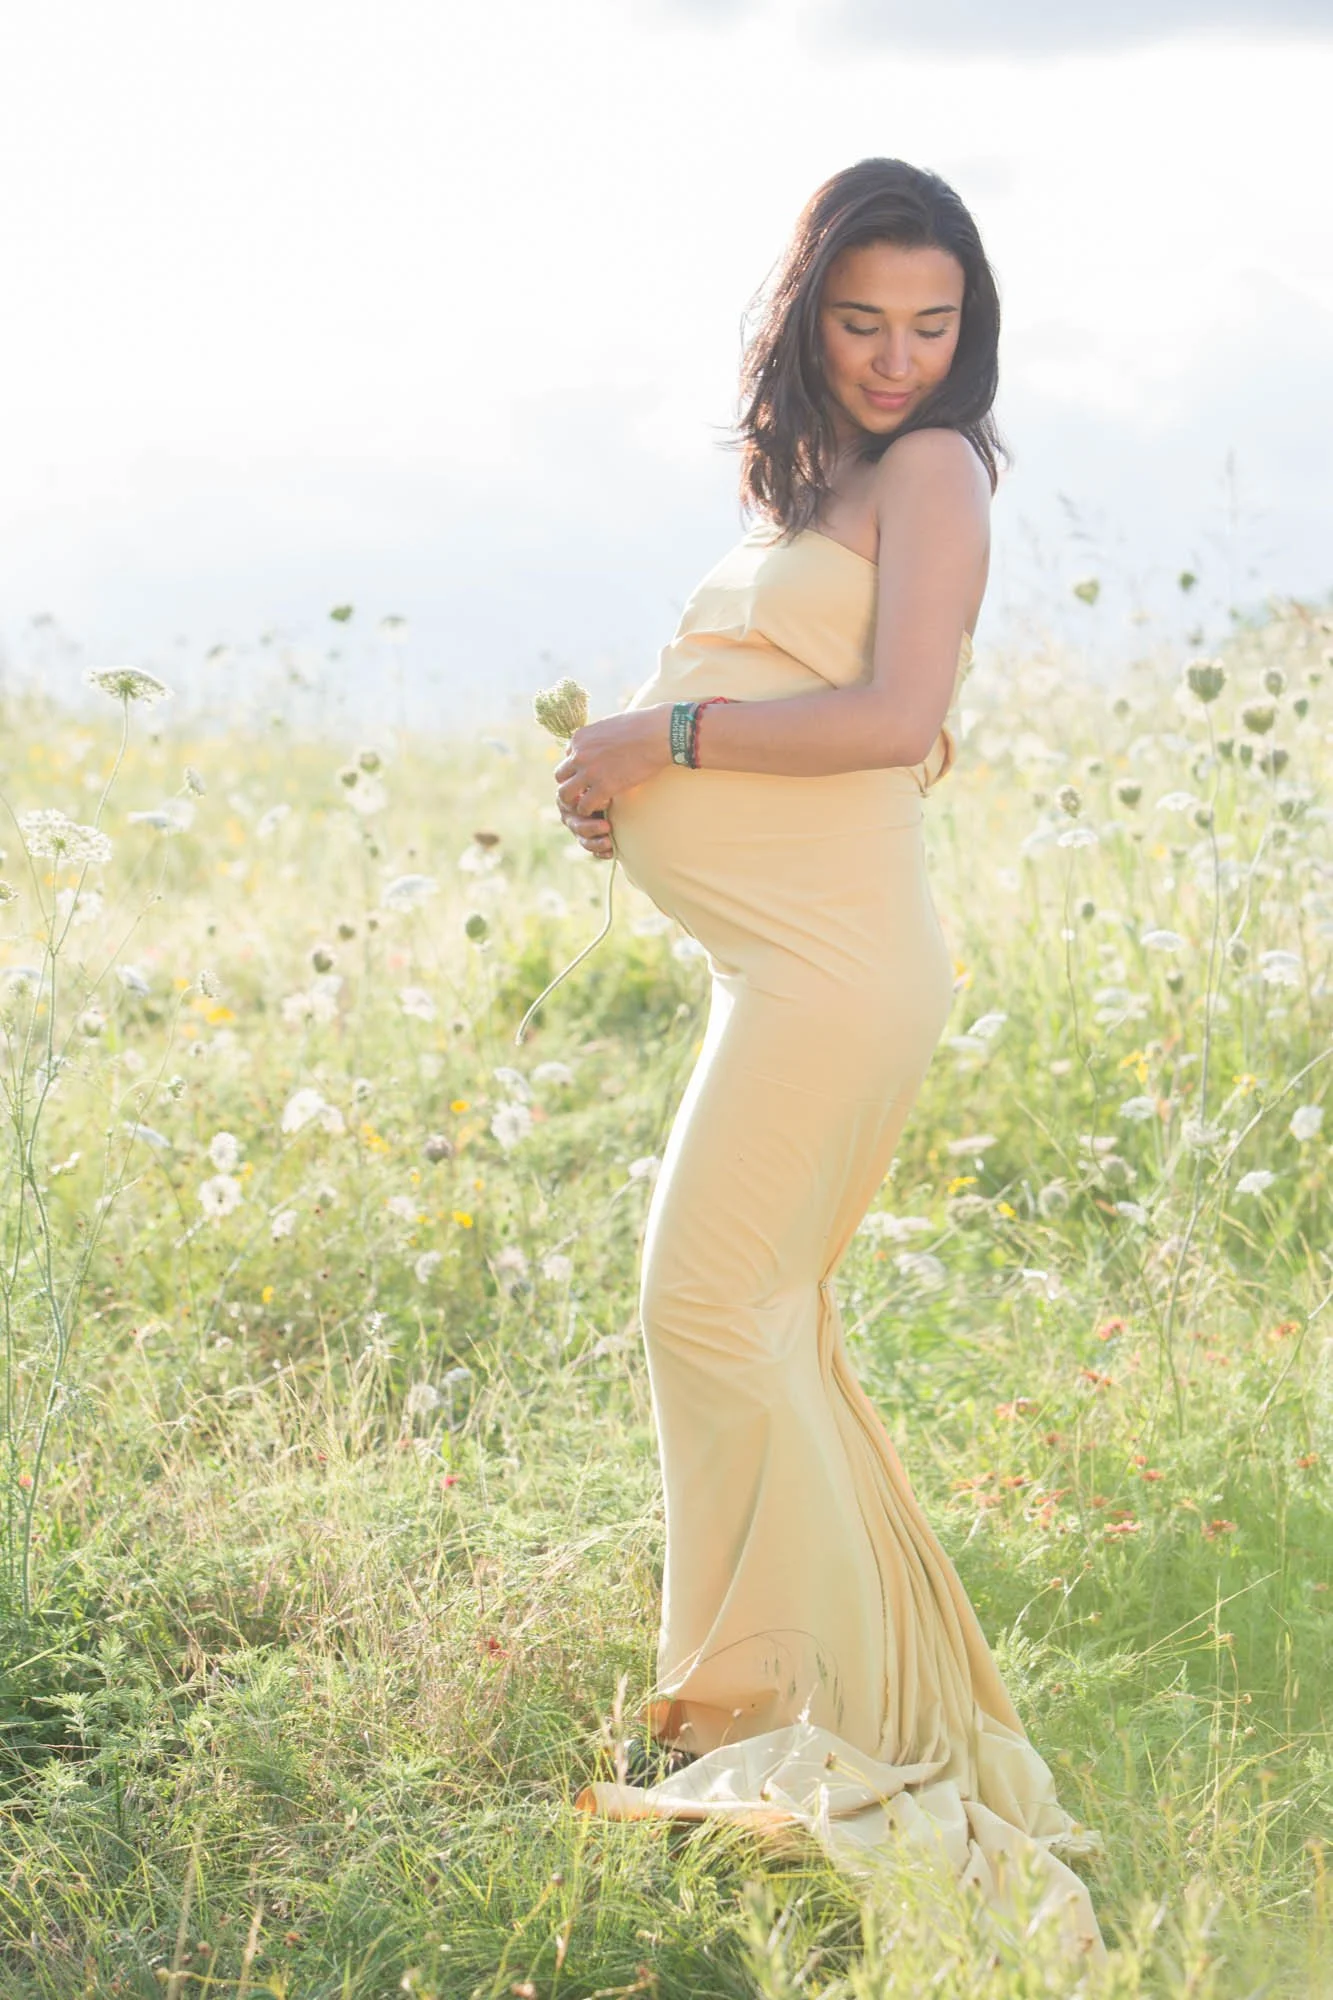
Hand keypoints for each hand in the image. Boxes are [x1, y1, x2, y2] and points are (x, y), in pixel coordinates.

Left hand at [552, 707, 668, 856]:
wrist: (657, 734)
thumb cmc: (641, 726)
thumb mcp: (609, 724)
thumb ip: (598, 736)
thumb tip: (600, 742)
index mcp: (580, 737)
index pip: (567, 756)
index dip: (579, 767)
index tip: (593, 772)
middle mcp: (579, 754)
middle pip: (560, 775)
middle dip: (570, 784)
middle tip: (584, 791)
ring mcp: (589, 771)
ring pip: (565, 793)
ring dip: (574, 800)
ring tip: (588, 803)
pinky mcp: (604, 786)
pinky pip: (584, 806)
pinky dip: (590, 810)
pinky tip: (601, 807)